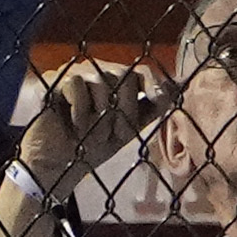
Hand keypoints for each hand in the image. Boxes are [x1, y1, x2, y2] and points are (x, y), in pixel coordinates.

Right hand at [16, 57, 172, 202]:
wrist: (58, 165)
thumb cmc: (92, 146)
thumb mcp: (127, 129)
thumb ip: (151, 108)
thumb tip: (179, 87)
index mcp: (117, 81)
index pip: (142, 71)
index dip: (153, 84)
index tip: (160, 99)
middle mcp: (99, 71)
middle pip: (124, 76)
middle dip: (124, 111)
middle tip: (115, 136)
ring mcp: (78, 73)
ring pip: (102, 82)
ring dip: (101, 117)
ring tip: (91, 136)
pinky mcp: (57, 80)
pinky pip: (78, 85)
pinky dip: (80, 111)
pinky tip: (74, 126)